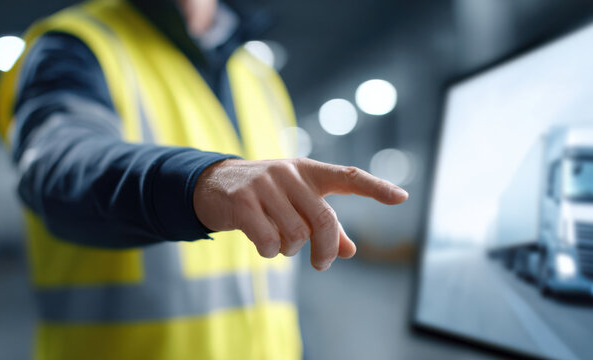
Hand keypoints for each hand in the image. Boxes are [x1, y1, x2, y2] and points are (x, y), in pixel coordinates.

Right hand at [193, 158, 407, 270]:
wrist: (212, 185)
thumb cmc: (264, 196)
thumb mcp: (295, 203)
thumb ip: (324, 224)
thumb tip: (351, 251)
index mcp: (308, 170)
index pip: (348, 176)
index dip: (376, 187)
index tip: (402, 198)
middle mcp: (289, 173)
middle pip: (324, 220)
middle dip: (327, 249)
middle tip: (322, 264)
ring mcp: (265, 185)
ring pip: (296, 235)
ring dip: (290, 249)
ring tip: (278, 242)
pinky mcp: (243, 202)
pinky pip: (269, 240)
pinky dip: (269, 252)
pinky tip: (262, 243)